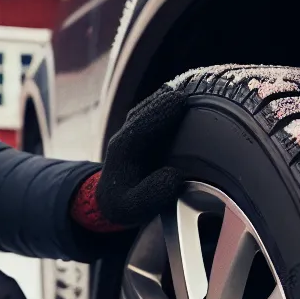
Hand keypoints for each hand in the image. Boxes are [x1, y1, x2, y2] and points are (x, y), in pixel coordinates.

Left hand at [93, 86, 187, 227]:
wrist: (110, 201)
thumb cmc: (124, 204)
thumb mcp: (133, 208)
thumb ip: (153, 194)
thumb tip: (174, 176)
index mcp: (122, 152)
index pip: (140, 126)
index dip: (159, 113)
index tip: (179, 101)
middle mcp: (125, 137)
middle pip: (143, 111)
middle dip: (164, 100)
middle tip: (189, 91)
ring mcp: (131, 133)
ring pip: (146, 109)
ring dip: (164, 99)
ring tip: (187, 90)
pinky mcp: (140, 133)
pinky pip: (151, 113)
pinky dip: (165, 104)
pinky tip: (181, 99)